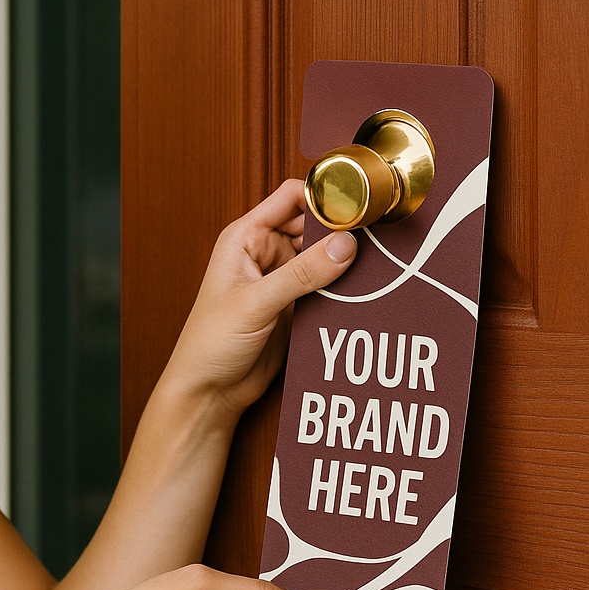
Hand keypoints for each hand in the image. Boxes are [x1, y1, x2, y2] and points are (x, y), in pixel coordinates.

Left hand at [160, 178, 356, 417]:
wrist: (209, 392)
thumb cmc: (210, 343)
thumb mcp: (256, 304)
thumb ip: (301, 273)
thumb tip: (345, 244)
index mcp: (245, 238)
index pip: (292, 198)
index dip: (324, 197)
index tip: (358, 207)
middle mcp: (265, 252)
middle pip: (315, 225)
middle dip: (343, 230)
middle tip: (377, 239)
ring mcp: (283, 279)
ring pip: (325, 256)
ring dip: (347, 261)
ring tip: (379, 265)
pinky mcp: (297, 305)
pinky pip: (328, 286)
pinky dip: (345, 288)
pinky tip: (366, 292)